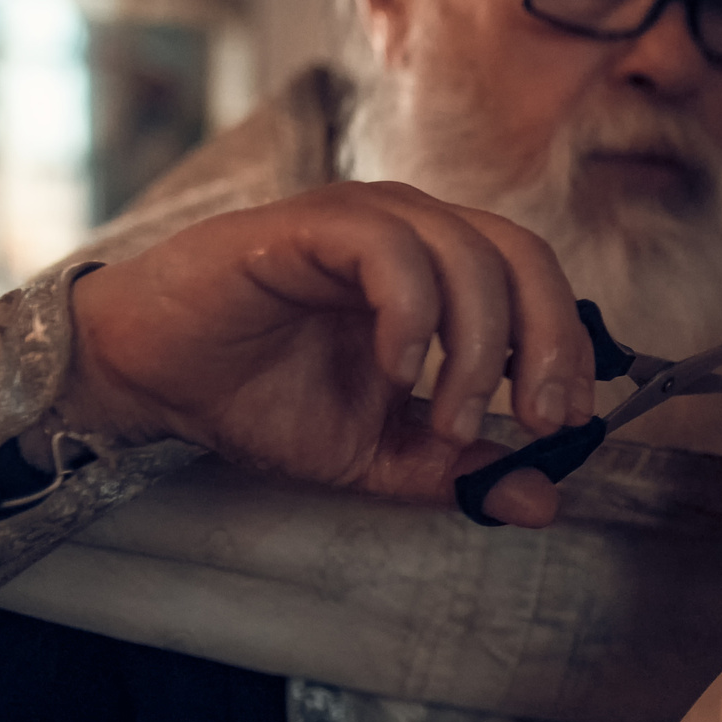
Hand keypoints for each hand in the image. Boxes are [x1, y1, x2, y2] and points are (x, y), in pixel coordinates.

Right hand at [57, 182, 595, 525]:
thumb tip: (544, 501)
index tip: (568, 423)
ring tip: (449, 420)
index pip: (539, 283)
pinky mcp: (309, 225)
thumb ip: (457, 470)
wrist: (153, 378)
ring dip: (475, 349)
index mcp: (441, 269)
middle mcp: (413, 230)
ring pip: (467, 255)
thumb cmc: (260, 397)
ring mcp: (363, 220)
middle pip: (524, 257)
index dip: (568, 348)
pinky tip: (395, 373)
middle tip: (539, 421)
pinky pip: (391, 253)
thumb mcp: (377, 453)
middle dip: (548, 344)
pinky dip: (413, 317)